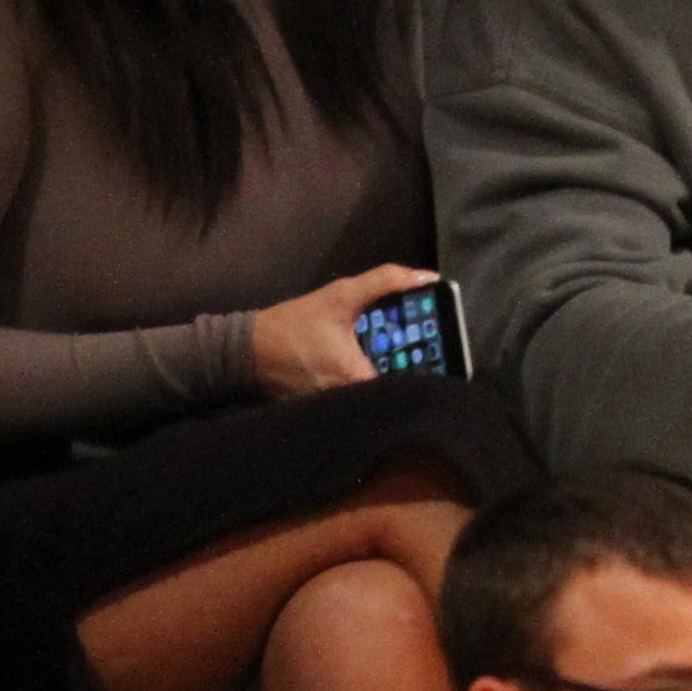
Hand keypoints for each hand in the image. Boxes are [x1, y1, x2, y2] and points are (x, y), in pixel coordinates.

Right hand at [251, 265, 438, 400]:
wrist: (246, 350)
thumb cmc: (294, 323)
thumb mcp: (340, 295)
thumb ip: (385, 282)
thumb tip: (428, 278)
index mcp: (359, 378)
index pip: (410, 382)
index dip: (430, 368)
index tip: (444, 351)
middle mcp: (352, 403)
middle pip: (397, 392)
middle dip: (412, 372)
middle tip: (427, 350)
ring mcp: (339, 412)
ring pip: (378, 398)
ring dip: (391, 380)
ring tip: (404, 359)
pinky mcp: (329, 413)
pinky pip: (359, 402)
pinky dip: (368, 387)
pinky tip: (373, 368)